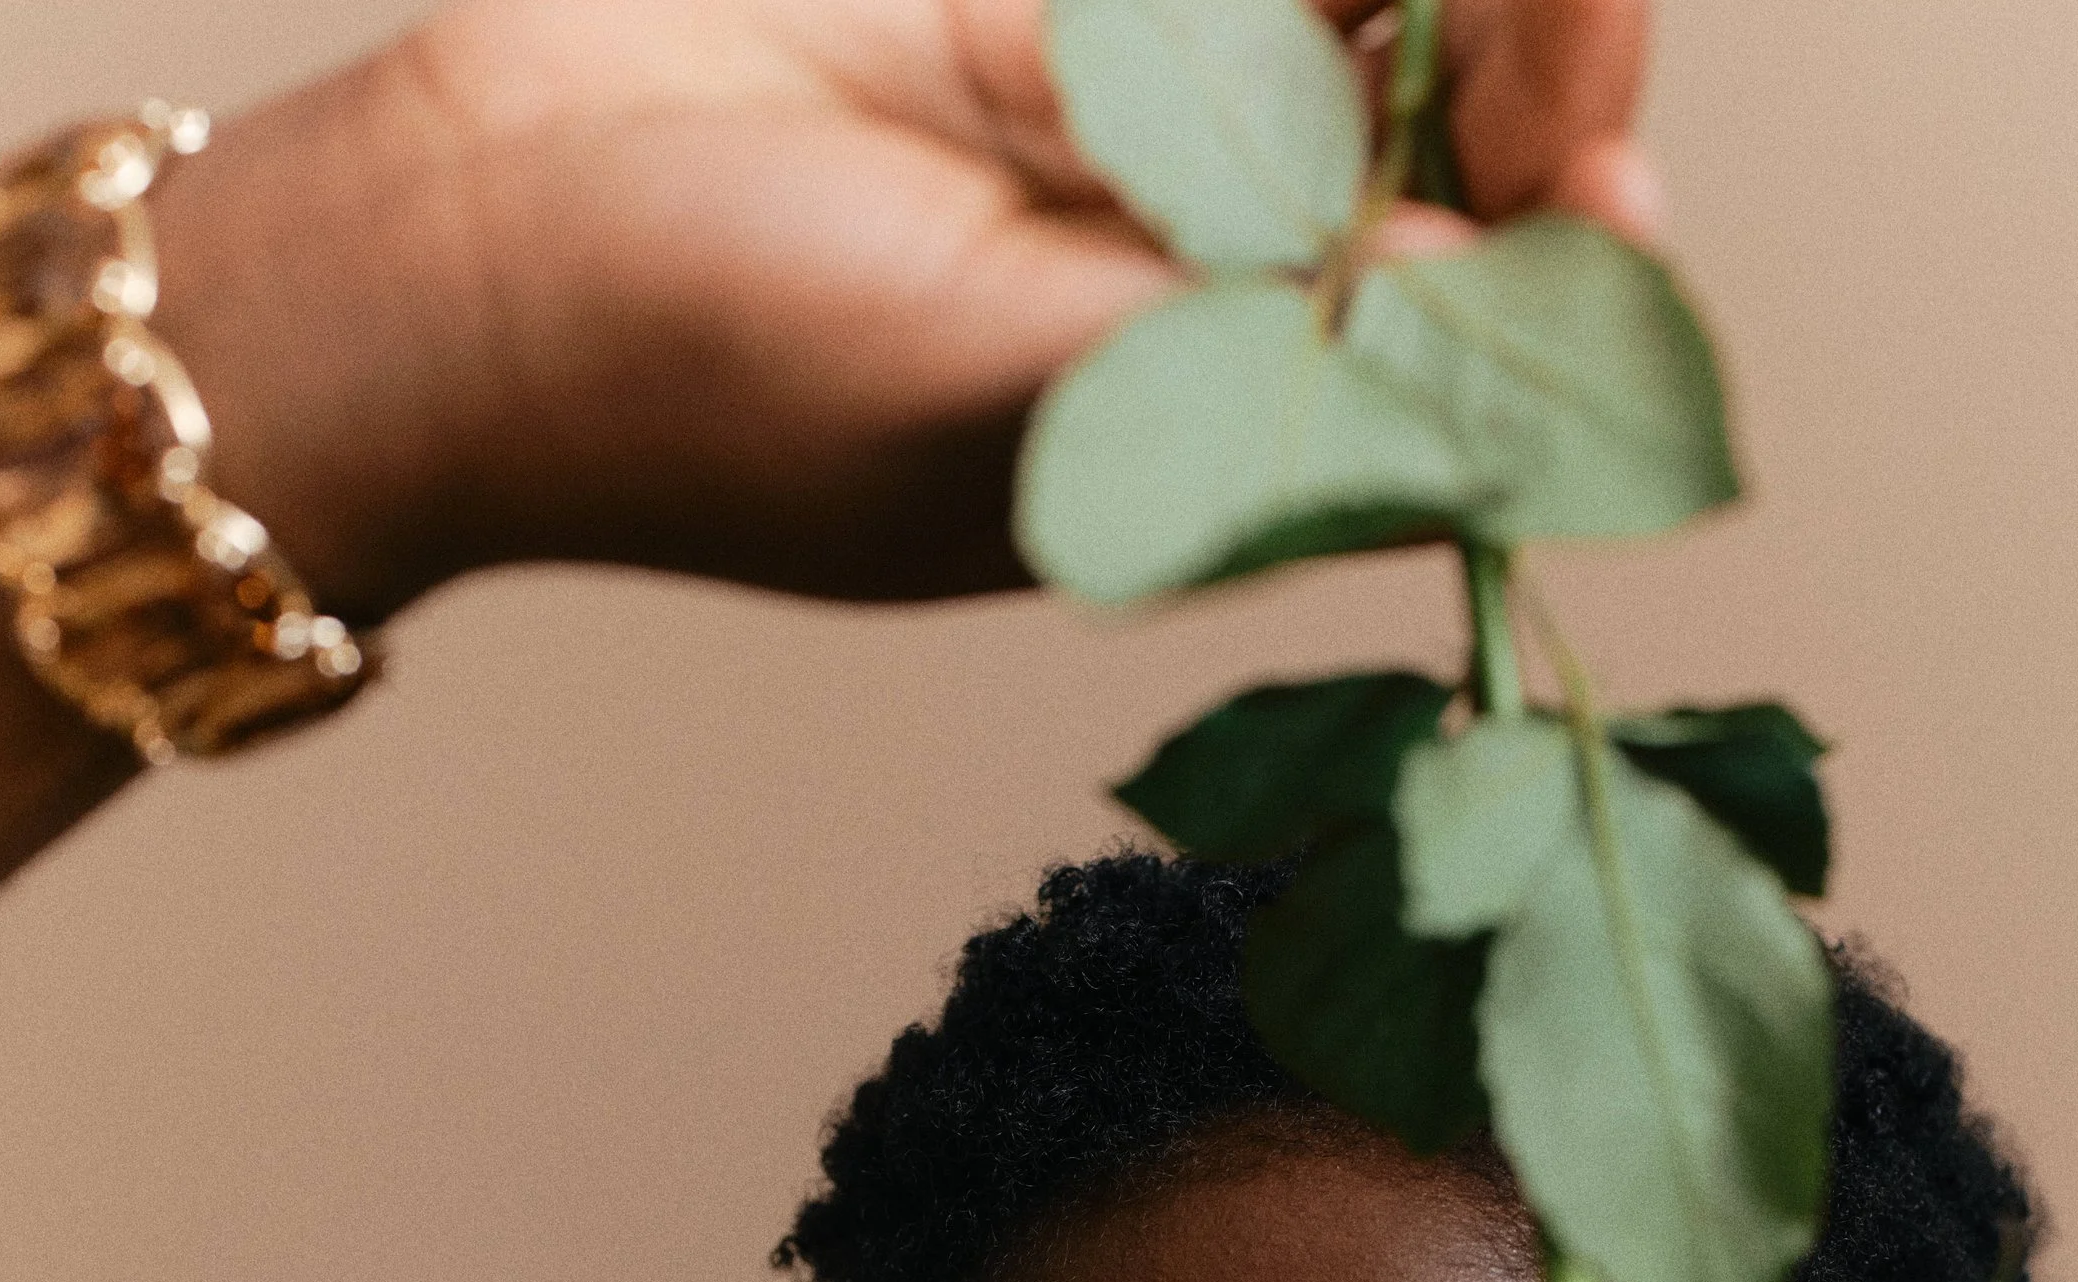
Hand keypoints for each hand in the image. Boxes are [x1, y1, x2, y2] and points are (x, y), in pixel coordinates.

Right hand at [148, 0, 1657, 619]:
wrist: (473, 227)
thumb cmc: (707, 384)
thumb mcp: (1001, 407)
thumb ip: (1248, 375)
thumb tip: (1500, 326)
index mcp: (1222, 444)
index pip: (1459, 353)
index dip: (1561, 258)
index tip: (1604, 157)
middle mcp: (1213, 297)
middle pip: (1451, 174)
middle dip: (1536, 68)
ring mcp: (1146, 143)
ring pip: (1370, 37)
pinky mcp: (1067, 15)